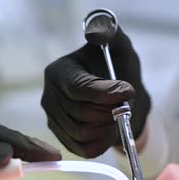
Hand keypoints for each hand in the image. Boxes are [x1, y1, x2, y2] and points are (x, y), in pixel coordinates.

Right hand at [41, 21, 150, 157]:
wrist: (120, 96)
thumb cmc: (118, 67)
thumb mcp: (120, 46)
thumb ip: (110, 33)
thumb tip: (95, 30)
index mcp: (58, 71)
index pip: (79, 88)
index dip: (106, 93)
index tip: (129, 90)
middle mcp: (48, 96)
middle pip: (82, 114)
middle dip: (110, 111)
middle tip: (124, 104)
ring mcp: (53, 119)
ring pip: (84, 133)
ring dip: (108, 126)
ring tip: (116, 114)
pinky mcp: (63, 139)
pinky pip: (84, 149)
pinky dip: (103, 141)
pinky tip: (109, 127)